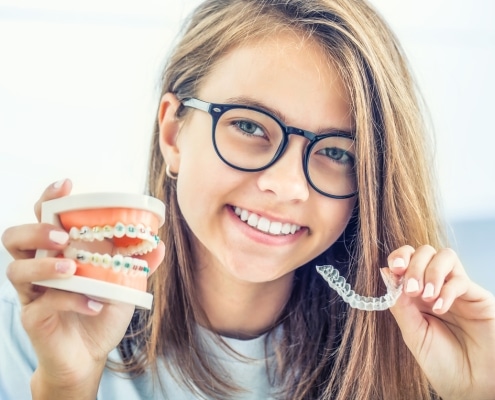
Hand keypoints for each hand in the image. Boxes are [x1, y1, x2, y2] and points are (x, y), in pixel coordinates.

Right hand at [1, 179, 164, 397]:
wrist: (90, 354)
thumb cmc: (102, 311)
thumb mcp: (124, 284)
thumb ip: (137, 263)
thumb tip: (159, 244)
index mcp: (59, 251)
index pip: (44, 217)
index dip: (49, 198)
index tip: (66, 185)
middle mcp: (40, 266)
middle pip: (15, 237)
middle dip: (36, 231)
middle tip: (62, 236)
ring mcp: (33, 292)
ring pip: (15, 269)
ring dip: (44, 265)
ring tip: (72, 269)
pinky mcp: (34, 317)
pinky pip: (42, 303)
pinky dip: (71, 300)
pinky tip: (94, 304)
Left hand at [387, 245, 494, 399]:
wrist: (472, 388)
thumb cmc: (443, 364)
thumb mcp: (413, 334)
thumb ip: (400, 305)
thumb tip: (385, 273)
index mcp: (416, 294)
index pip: (407, 260)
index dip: (399, 258)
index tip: (393, 269)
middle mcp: (437, 287)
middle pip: (425, 252)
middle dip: (414, 265)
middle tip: (411, 290)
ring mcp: (457, 290)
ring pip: (445, 256)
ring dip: (431, 271)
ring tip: (426, 297)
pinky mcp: (478, 297)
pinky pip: (461, 280)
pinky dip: (447, 289)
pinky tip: (441, 308)